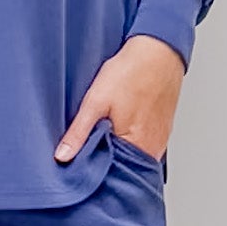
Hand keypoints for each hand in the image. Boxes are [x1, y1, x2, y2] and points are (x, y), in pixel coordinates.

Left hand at [54, 33, 184, 162]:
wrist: (159, 51)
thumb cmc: (132, 72)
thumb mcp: (96, 101)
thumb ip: (79, 132)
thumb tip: (63, 156)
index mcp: (136, 147)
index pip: (110, 174)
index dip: (93, 169)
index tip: (80, 164)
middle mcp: (152, 150)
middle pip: (123, 168)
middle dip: (106, 162)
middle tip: (92, 146)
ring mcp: (159, 142)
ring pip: (134, 158)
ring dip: (119, 152)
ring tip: (107, 135)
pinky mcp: (163, 132)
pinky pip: (144, 147)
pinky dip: (131, 143)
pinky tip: (122, 129)